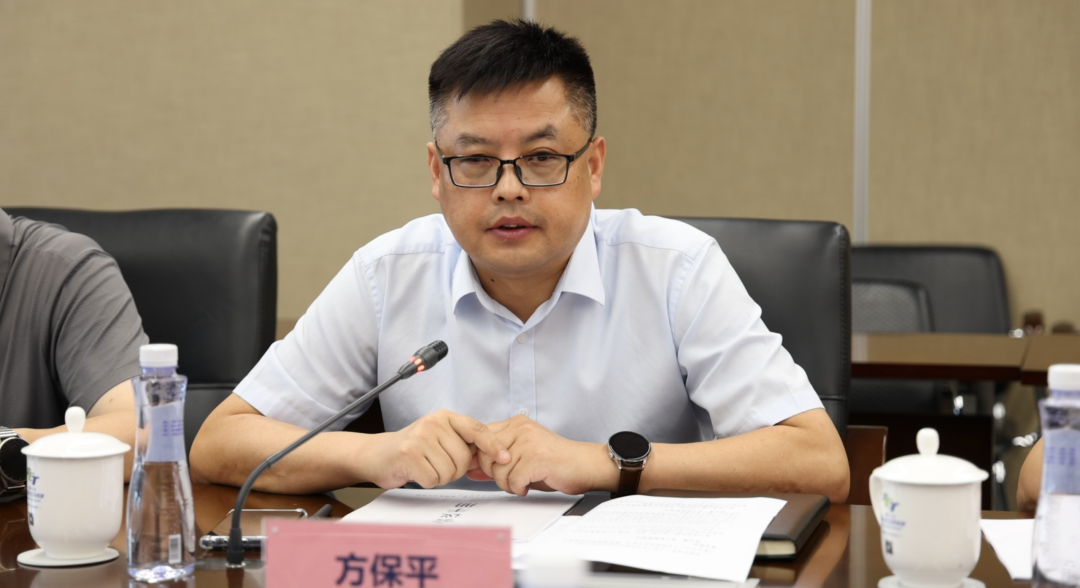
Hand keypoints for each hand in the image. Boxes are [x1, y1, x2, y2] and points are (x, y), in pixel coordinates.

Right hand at [361, 409, 510, 488]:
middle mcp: (433, 423)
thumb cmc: (412, 449)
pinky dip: (427, 482)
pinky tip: (416, 472)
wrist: (376, 454)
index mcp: (444, 417)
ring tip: (425, 466)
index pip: (476, 429)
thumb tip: (493, 454)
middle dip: (454, 470)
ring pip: (449, 471)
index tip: (504, 458)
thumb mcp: (439, 437)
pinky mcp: (408, 454)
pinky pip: (433, 479)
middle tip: (436, 464)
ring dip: (439, 476)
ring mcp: (420, 437)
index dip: (492, 445)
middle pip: (463, 458)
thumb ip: (462, 442)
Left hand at [468, 415, 614, 495]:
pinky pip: (513, 481)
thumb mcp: (522, 457)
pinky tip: (528, 487)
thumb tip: (470, 469)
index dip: (482, 459)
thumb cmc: (555, 462)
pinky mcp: (536, 458)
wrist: (584, 465)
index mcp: (516, 423)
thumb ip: (496, 461)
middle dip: (494, 475)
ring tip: (521, 484)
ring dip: (507, 485)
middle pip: (486, 456)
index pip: (482, 439)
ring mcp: (528, 442)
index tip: (492, 471)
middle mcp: (520, 429)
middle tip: (511, 479)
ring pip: (499, 471)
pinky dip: (519, 489)